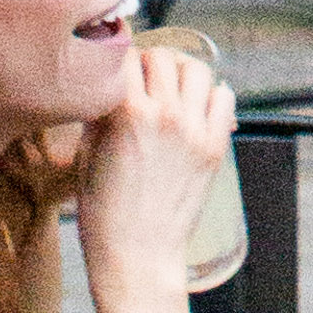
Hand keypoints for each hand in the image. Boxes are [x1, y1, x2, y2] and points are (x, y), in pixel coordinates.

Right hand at [77, 34, 232, 293]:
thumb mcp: (87, 154)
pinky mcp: (215, 147)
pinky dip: (212, 95)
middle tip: (141, 79)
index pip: (126, 56)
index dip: (116, 59)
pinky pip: (224, 98)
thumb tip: (106, 82)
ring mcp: (195, 130)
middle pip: (163, 56)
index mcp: (127, 113)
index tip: (113, 67)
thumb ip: (99, 111)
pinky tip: (196, 107)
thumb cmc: (104, 213)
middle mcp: (166, 115)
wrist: (138, 255)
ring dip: (181, 72)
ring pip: (198, 69)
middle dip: (148, 62)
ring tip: (171, 88)